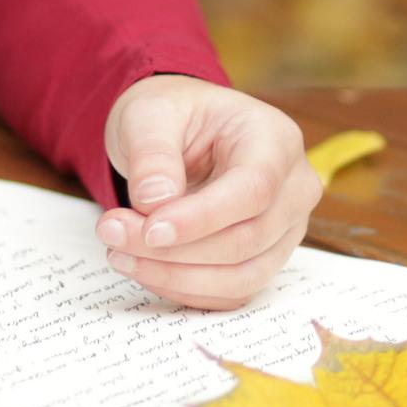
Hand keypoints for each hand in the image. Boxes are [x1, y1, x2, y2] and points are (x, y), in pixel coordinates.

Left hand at [95, 75, 319, 310]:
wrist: (178, 132)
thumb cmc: (171, 115)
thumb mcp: (150, 115)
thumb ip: (152, 154)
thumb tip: (154, 202)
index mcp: (275, 139)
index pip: (254, 189)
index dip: (202, 218)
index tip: (149, 229)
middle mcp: (293, 187)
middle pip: (247, 238)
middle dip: (176, 250)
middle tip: (112, 233)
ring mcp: (285, 229)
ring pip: (241, 276)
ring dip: (176, 276)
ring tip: (120, 253)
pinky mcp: (265, 259)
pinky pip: (231, 292)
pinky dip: (184, 288)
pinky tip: (143, 267)